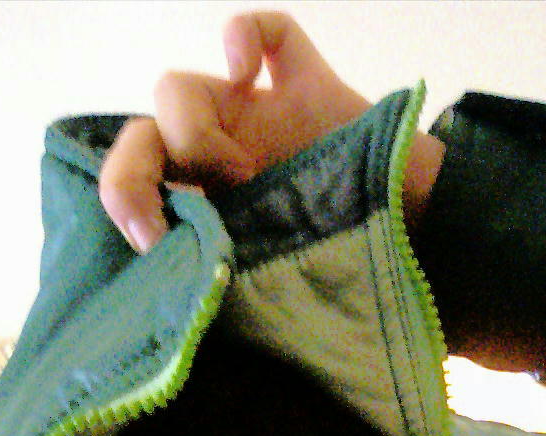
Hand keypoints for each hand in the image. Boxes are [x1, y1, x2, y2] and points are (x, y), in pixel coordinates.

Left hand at [99, 11, 443, 254]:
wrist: (420, 232)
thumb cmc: (344, 258)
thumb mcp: (267, 279)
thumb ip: (221, 272)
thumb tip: (173, 295)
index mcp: (203, 196)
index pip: (131, 171)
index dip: (125, 194)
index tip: (155, 240)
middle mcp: (216, 150)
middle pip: (140, 128)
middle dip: (146, 168)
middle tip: (199, 210)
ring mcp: (254, 112)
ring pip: (177, 86)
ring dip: (197, 131)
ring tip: (247, 177)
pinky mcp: (301, 81)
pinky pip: (261, 29)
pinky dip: (243, 36)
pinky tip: (248, 71)